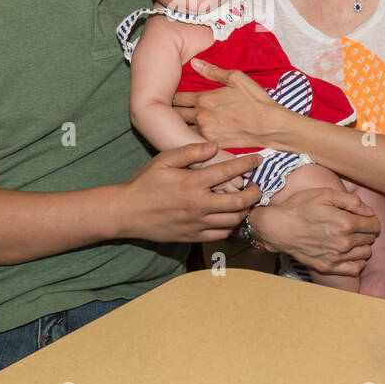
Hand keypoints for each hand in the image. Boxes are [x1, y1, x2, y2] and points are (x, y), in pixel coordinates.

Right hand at [119, 142, 260, 242]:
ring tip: (245, 202)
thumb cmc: (144, 183)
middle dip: (254, 193)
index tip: (258, 159)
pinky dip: (230, 226)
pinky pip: (220, 234)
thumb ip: (190, 152)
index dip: (247, 164)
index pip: (228, 171)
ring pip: (232, 220)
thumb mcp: (163, 160)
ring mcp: (196, 223)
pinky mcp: (192, 237)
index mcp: (192, 183)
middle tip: (257, 187)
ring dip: (244, 210)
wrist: (126, 212)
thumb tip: (214, 146)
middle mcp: (198, 205)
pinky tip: (229, 217)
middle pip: (238, 201)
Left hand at [172, 58, 285, 148]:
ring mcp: (206, 133)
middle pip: (176, 114)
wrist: (271, 126)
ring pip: (182, 128)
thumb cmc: (256, 101)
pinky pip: (194, 140)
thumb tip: (194, 62)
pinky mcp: (213, 145)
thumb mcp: (237, 78)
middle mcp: (201, 117)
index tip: (171, 94)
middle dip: (172, 110)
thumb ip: (212, 71)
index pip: (177, 97)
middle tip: (171, 108)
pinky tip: (193, 133)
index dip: (171, 95)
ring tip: (180, 121)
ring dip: (180, 124)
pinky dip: (191, 136)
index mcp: (204, 99)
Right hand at [247, 187, 379, 276]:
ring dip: (363, 245)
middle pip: (370, 239)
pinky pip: (355, 268)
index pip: (374, 224)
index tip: (363, 217)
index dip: (371, 219)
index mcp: (345, 223)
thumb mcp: (324, 194)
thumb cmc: (300, 207)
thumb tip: (369, 211)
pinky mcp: (328, 267)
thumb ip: (351, 201)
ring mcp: (336, 257)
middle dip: (366, 231)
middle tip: (355, 225)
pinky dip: (357, 261)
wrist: (279, 227)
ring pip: (366, 253)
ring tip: (351, 238)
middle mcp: (343, 242)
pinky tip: (349, 253)